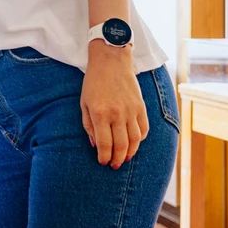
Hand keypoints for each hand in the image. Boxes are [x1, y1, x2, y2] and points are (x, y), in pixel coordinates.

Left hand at [80, 42, 148, 169]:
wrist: (111, 61)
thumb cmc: (94, 82)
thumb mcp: (84, 103)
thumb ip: (88, 125)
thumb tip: (94, 145)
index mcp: (100, 114)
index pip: (104, 144)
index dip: (104, 157)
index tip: (103, 162)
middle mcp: (117, 114)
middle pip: (121, 146)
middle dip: (118, 160)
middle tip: (114, 166)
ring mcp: (131, 111)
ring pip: (135, 141)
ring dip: (130, 153)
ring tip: (125, 159)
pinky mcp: (141, 107)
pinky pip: (144, 129)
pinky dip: (140, 140)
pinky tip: (133, 144)